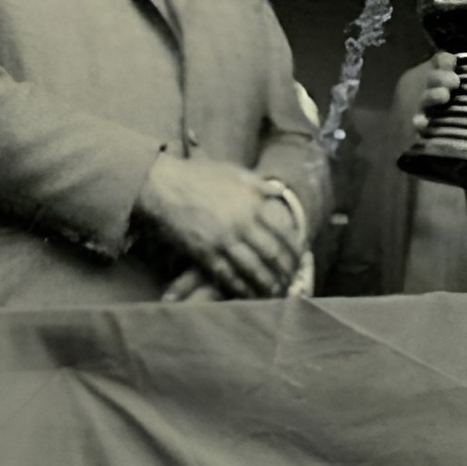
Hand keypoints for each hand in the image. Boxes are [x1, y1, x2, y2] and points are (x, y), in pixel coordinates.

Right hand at [136, 156, 304, 298]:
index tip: (301, 257)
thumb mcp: (234, 172)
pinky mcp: (205, 254)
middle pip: (272, 254)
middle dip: (285, 270)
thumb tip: (280, 191)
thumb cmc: (199, 175)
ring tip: (276, 292)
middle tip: (292, 280)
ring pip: (253, 269)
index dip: (294, 248)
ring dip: (267, 284)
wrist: (165, 185)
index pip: (283, 231)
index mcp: (253, 203)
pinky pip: (228, 275)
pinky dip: (241, 287)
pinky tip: (249, 294)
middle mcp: (242, 224)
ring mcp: (224, 240)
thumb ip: (259, 185)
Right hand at [411, 52, 466, 149]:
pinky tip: (423, 123)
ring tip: (443, 97)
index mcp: (463, 82)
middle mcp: (445, 95)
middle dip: (439, 78)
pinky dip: (419, 122)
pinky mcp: (431, 135)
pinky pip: (420, 126)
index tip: (453, 63)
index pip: (444, 62)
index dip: (445, 60)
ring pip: (424, 100)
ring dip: (430, 96)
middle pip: (432, 79)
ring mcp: (436, 114)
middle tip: (453, 83)